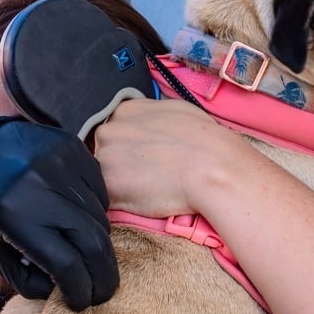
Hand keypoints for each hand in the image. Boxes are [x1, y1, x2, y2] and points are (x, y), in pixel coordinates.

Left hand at [0, 116, 118, 309]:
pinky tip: (80, 223)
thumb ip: (25, 279)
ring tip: (87, 258)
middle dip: (103, 276)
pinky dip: (96, 214)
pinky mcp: (71, 148)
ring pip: (101, 218)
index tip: (81, 303)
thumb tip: (63, 292)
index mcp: (13, 216)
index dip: (79, 290)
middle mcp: (40, 185)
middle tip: (102, 293)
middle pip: (94, 243)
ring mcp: (59, 163)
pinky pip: (100, 192)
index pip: (66, 264)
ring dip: (98, 246)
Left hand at [92, 98, 255, 217]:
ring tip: (144, 189)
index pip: (113, 131)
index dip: (124, 149)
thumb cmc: (204, 140)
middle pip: (101, 152)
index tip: (138, 160)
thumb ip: (149, 118)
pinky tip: (140, 200)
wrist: (214, 167)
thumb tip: (147, 127)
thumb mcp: (174, 110)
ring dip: (115, 184)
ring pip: (99, 175)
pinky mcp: (108, 186)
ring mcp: (105, 158)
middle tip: (142, 177)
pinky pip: (104, 198)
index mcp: (124, 111)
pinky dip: (118, 202)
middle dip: (116, 165)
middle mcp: (108, 130)